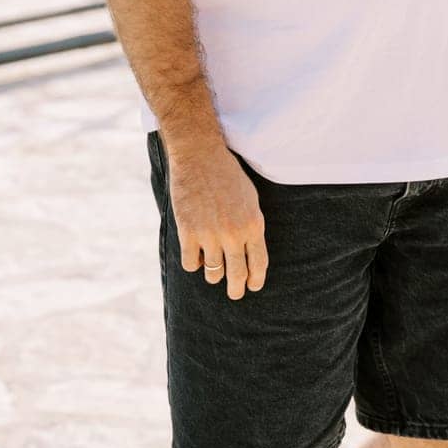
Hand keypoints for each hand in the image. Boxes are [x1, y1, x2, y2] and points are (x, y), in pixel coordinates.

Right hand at [164, 139, 268, 299]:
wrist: (200, 155)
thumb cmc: (228, 174)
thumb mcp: (250, 198)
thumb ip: (251, 226)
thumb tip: (251, 252)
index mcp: (253, 224)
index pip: (259, 265)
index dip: (256, 280)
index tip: (252, 286)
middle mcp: (234, 234)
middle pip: (237, 276)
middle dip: (236, 289)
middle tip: (234, 292)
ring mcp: (210, 235)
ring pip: (213, 274)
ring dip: (214, 274)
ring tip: (213, 266)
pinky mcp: (188, 233)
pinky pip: (191, 264)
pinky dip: (194, 263)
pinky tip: (196, 253)